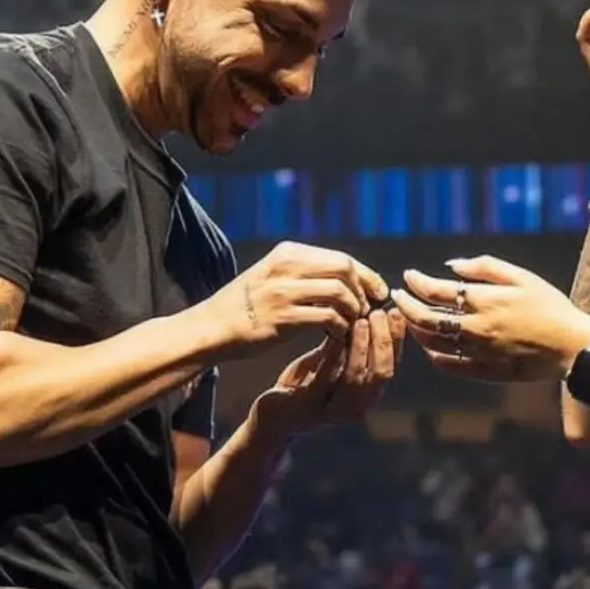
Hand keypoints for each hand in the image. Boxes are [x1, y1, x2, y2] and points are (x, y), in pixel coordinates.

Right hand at [204, 241, 389, 356]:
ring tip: (351, 324)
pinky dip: (340, 327)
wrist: (212, 328)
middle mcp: (286, 266)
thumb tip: (347, 277)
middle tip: (367, 310)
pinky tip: (337, 335)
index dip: (365, 275)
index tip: (377, 292)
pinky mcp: (283, 318)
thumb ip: (304, 272)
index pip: (340, 258)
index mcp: (287, 253)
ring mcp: (283, 291)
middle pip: (344, 269)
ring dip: (353, 310)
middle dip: (363, 291)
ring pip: (339, 292)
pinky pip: (327, 318)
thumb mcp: (272, 275)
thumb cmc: (246, 306)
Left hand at [248, 308, 406, 441]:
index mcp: (367, 396)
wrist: (273, 416)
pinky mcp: (309, 407)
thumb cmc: (306, 385)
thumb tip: (369, 308)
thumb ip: (350, 345)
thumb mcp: (332, 363)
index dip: (396, 339)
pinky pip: (325, 380)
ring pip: (356, 378)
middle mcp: (357, 407)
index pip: (391, 365)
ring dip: (361, 347)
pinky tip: (335, 336)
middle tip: (378, 313)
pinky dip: (333, 357)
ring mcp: (334, 411)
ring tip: (361, 321)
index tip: (396, 311)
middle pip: (380, 373)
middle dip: (382, 341)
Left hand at [392, 256, 589, 383]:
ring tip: (411, 320)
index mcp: (484, 301)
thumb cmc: (551, 306)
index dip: (416, 283)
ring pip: (434, 344)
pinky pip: (453, 366)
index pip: (435, 291)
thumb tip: (450, 266)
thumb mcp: (522, 277)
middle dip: (406, 307)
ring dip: (417, 331)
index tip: (408, 276)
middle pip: (426, 320)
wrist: (574, 346)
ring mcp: (479, 352)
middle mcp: (476, 328)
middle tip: (398, 297)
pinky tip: (432, 351)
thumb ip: (484, 268)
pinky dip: (437, 358)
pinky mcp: (487, 371)